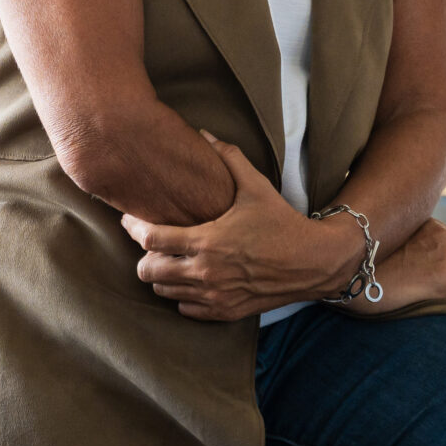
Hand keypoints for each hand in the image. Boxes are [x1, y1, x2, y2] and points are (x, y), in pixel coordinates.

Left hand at [122, 131, 363, 320]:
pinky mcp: (224, 312)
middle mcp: (206, 272)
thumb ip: (227, 157)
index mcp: (207, 240)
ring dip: (162, 275)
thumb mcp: (255, 186)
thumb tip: (203, 133)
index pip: (150, 239)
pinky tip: (191, 278)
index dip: (134, 227)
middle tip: (152, 243)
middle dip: (144, 256)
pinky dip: (182, 295)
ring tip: (171, 258)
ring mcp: (214, 296)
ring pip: (163, 291)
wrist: (314, 262)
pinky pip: (184, 308)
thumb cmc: (282, 222)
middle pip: (147, 271)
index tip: (131, 219)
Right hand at [335, 218, 445, 315]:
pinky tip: (415, 298)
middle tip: (437, 285)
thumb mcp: (395, 241)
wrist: (344, 268)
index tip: (440, 272)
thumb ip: (420, 245)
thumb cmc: (360, 261)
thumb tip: (429, 266)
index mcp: (434, 225)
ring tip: (418, 292)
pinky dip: (440, 304)